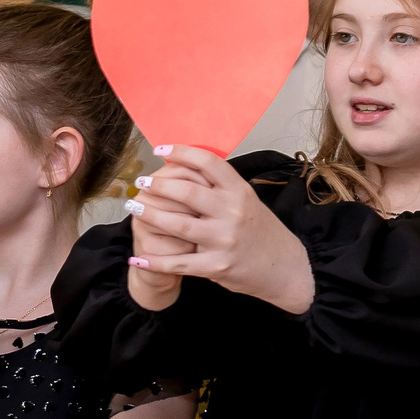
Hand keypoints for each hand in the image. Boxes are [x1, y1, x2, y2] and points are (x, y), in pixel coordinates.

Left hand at [122, 145, 312, 313]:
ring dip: (151, 215)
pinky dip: (156, 261)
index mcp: (240, 191)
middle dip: (158, 185)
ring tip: (134, 207)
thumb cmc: (260, 231)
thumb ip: (220, 186)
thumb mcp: (247, 201)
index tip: (160, 150)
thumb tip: (185, 162)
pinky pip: (180, 263)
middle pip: (188, 191)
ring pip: (179, 225)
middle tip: (140, 182)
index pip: (208, 162)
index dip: (181, 152)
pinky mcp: (218, 266)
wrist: (285, 268)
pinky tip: (138, 257)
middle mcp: (233, 213)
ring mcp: (225, 240)